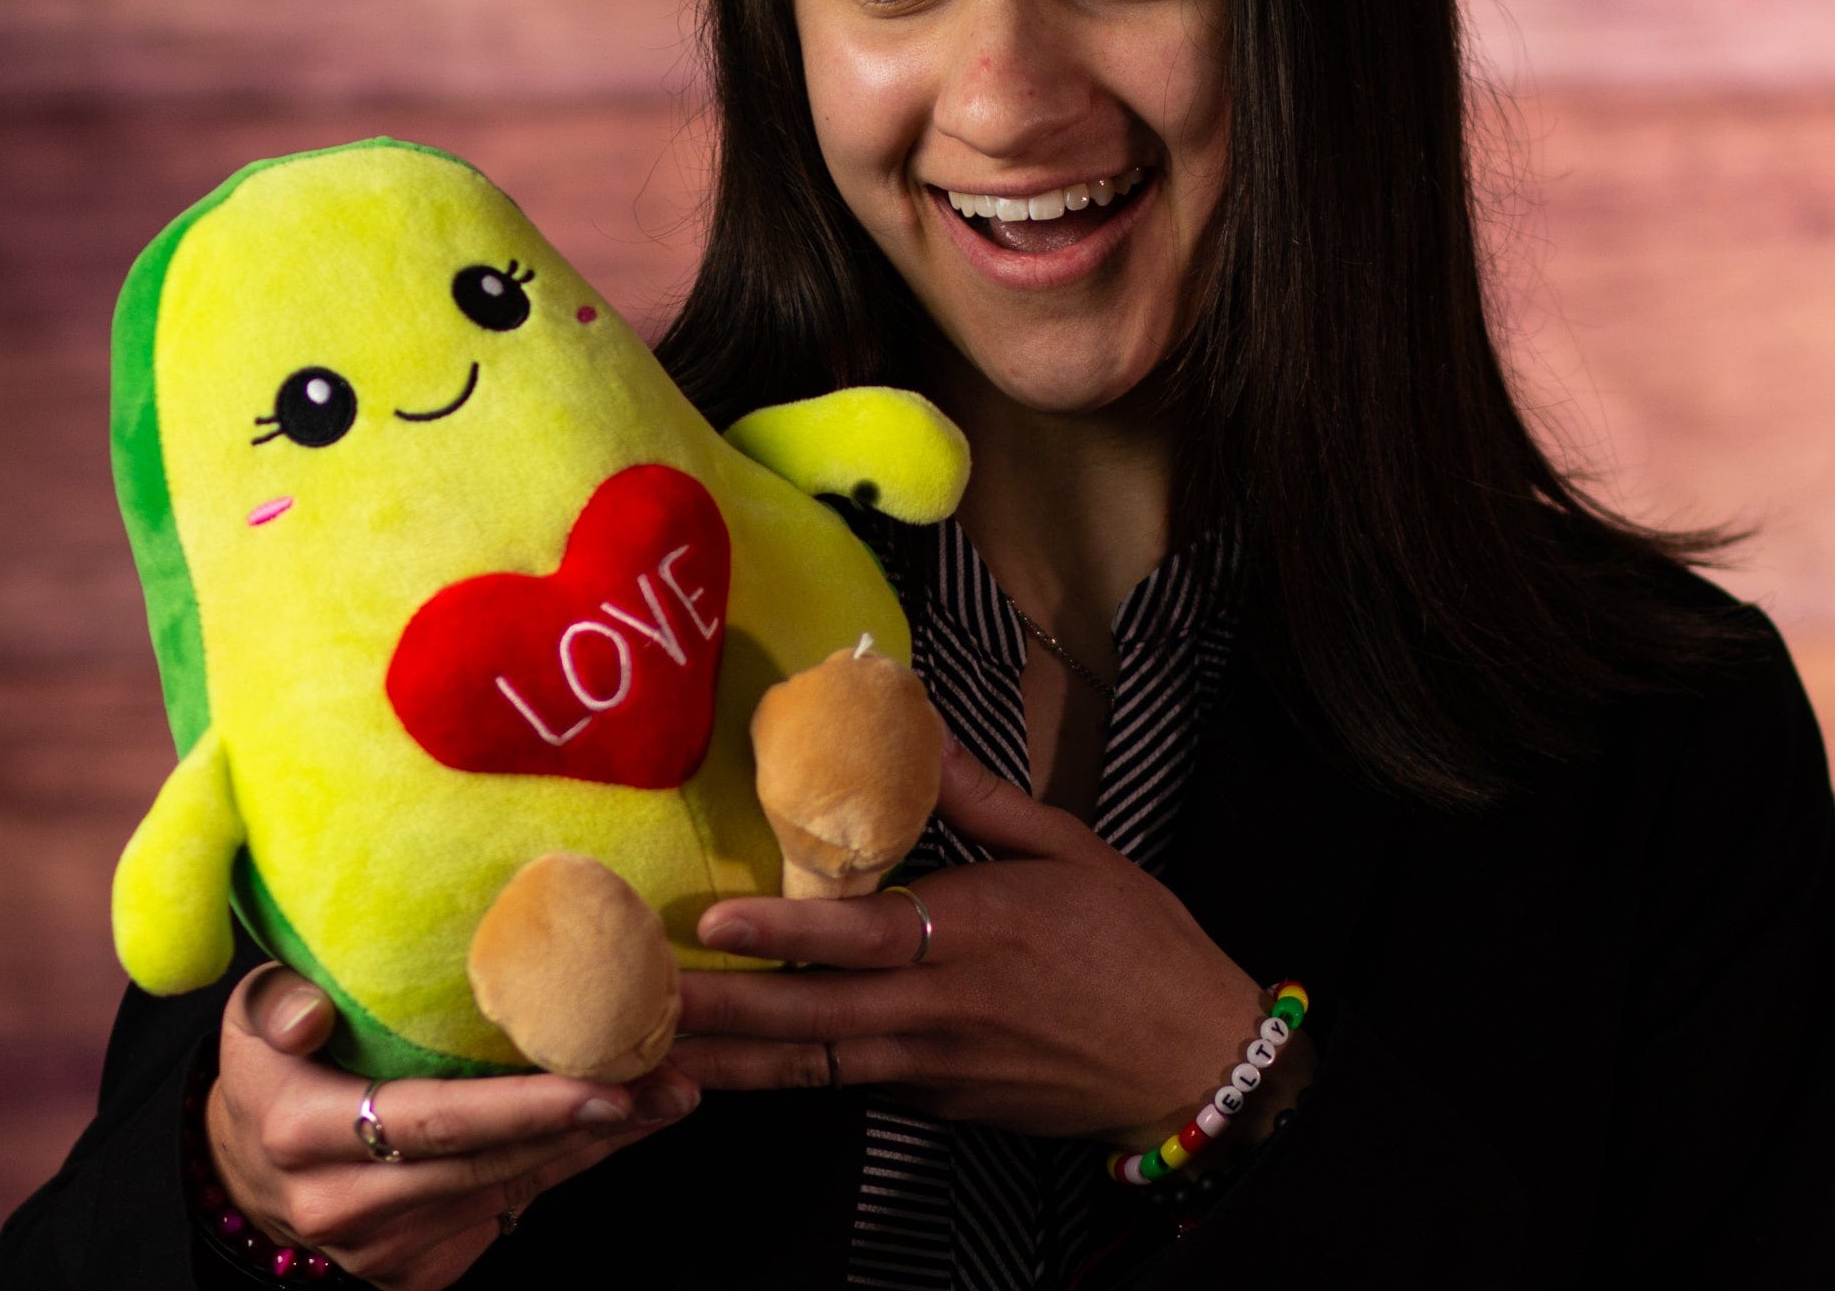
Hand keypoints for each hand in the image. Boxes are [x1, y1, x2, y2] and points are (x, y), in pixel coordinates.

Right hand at [206, 963, 700, 1290]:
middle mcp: (345, 1200)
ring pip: (508, 1189)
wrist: (244, 1166)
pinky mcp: (415, 1264)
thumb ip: (278, 1004)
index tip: (600, 1083)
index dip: (522, 1107)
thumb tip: (309, 1012)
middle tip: (669, 1078)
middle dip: (586, 1124)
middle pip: (487, 1162)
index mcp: (306, 1132)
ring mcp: (383, 1245)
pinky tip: (624, 1125)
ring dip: (596, 1145)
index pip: (433, 1121)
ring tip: (671, 1090)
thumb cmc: (270, 1063)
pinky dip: (567, 1166)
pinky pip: (507, 1208)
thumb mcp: (252, 1017)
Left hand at [672, 738, 1316, 1146]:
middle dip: (721, 1016)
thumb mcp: (1071, 849)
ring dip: (732, 1062)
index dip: (785, 936)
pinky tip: (731, 1069)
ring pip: (815, 1069)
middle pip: (814, 1020)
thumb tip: (918, 732)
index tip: (714, 925)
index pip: (863, 938)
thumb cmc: (1138, 943)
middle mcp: (944, 1011)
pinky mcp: (937, 1103)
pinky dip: (789, 1079)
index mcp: (977, 934)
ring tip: (650, 1053)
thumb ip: (982, 798)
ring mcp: (936, 1069)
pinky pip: (852, 1084)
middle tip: (640, 1005)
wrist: (1194, 1062)